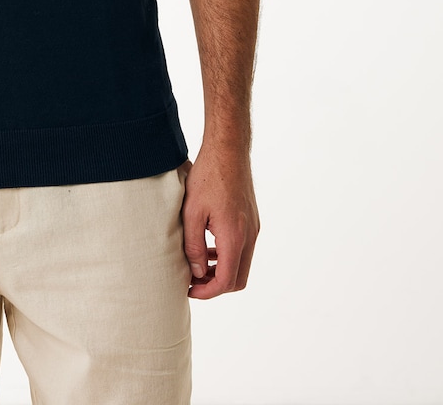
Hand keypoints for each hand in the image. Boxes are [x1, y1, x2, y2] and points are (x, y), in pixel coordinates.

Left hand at [180, 148, 258, 298]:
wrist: (228, 150)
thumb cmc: (207, 177)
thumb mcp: (192, 212)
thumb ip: (193, 246)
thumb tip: (196, 272)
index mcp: (234, 237)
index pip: (226, 281)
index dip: (206, 292)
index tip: (188, 289)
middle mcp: (249, 236)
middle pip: (238, 280)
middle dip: (215, 286)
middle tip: (193, 281)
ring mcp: (253, 228)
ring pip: (242, 265)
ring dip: (221, 271)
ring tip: (197, 266)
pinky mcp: (252, 220)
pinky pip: (243, 249)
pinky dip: (228, 256)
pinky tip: (209, 247)